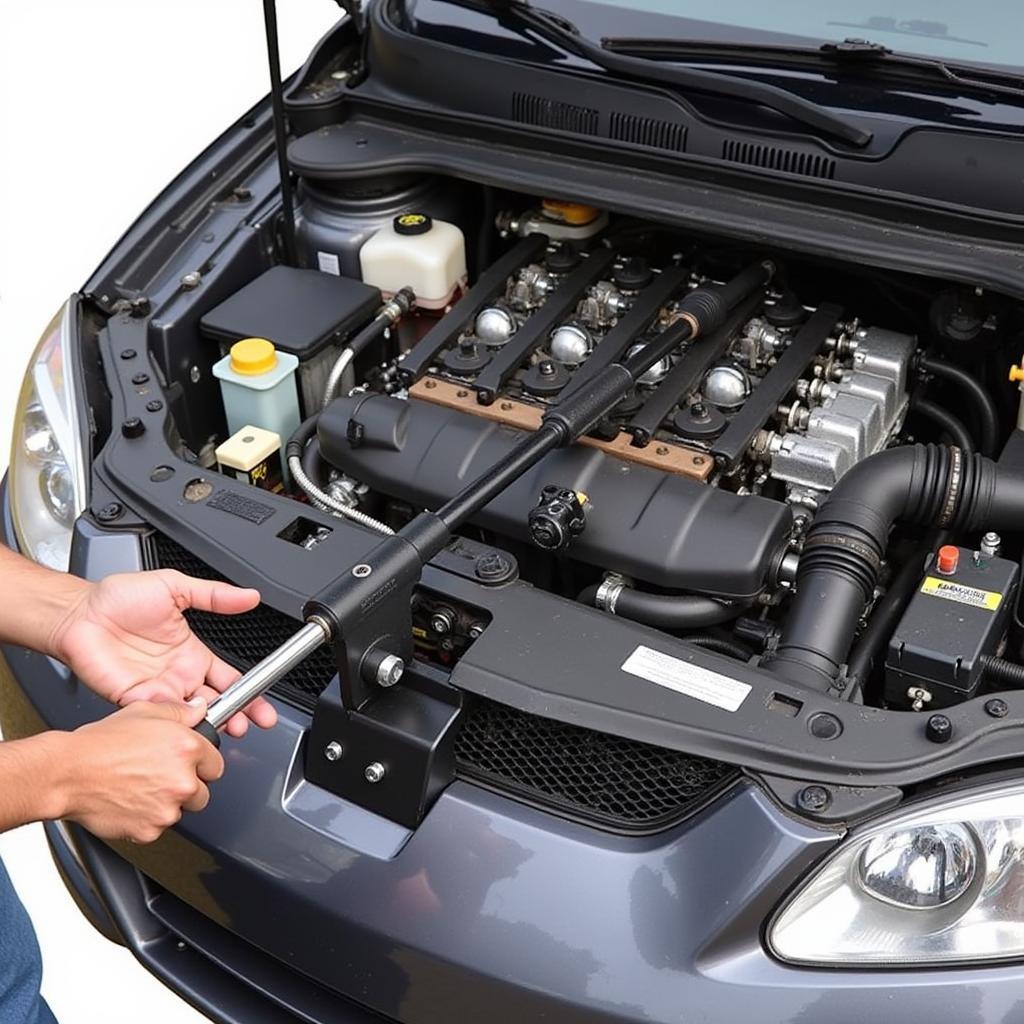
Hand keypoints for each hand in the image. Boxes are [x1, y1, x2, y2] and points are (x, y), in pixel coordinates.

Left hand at [49, 569, 275, 736]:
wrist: (78, 611)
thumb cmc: (118, 598)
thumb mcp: (174, 587)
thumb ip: (213, 595)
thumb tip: (249, 596)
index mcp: (191, 653)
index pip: (229, 679)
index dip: (250, 693)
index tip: (264, 705)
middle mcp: (177, 675)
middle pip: (216, 703)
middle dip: (237, 716)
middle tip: (251, 724)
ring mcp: (157, 690)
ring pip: (189, 716)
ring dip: (208, 723)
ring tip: (226, 727)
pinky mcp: (133, 700)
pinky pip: (158, 717)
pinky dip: (174, 722)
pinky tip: (188, 719)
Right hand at [57, 699, 223, 843]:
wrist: (67, 774)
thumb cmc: (100, 744)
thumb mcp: (145, 711)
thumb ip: (180, 712)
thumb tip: (198, 710)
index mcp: (188, 750)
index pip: (215, 764)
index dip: (201, 764)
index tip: (191, 765)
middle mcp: (183, 781)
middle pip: (202, 792)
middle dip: (186, 786)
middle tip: (160, 777)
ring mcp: (167, 809)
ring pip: (179, 812)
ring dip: (166, 803)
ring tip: (140, 787)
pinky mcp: (150, 831)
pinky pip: (157, 828)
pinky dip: (146, 820)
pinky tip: (130, 802)